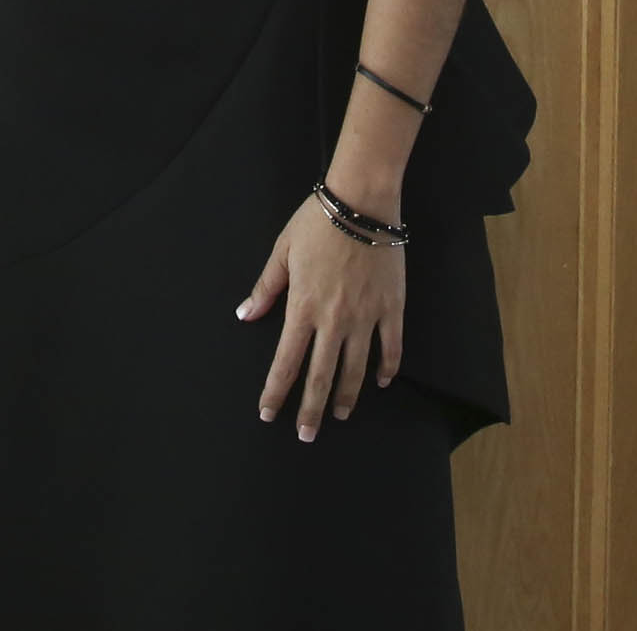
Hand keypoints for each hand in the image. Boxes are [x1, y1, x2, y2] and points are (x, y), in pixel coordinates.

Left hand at [237, 193, 405, 439]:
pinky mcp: (391, 307)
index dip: (276, 392)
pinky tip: (381, 382)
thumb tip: (245, 315)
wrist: (361, 201)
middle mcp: (333, 319)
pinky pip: (390, 346)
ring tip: (341, 415)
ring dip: (347, 396)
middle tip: (305, 435)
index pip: (286, 362)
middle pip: (320, 376)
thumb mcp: (282, 251)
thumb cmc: (317, 222)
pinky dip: (386, 367)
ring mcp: (365, 316)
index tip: (269, 413)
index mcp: (302, 307)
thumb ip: (266, 287)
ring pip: (355, 369)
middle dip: (311, 409)